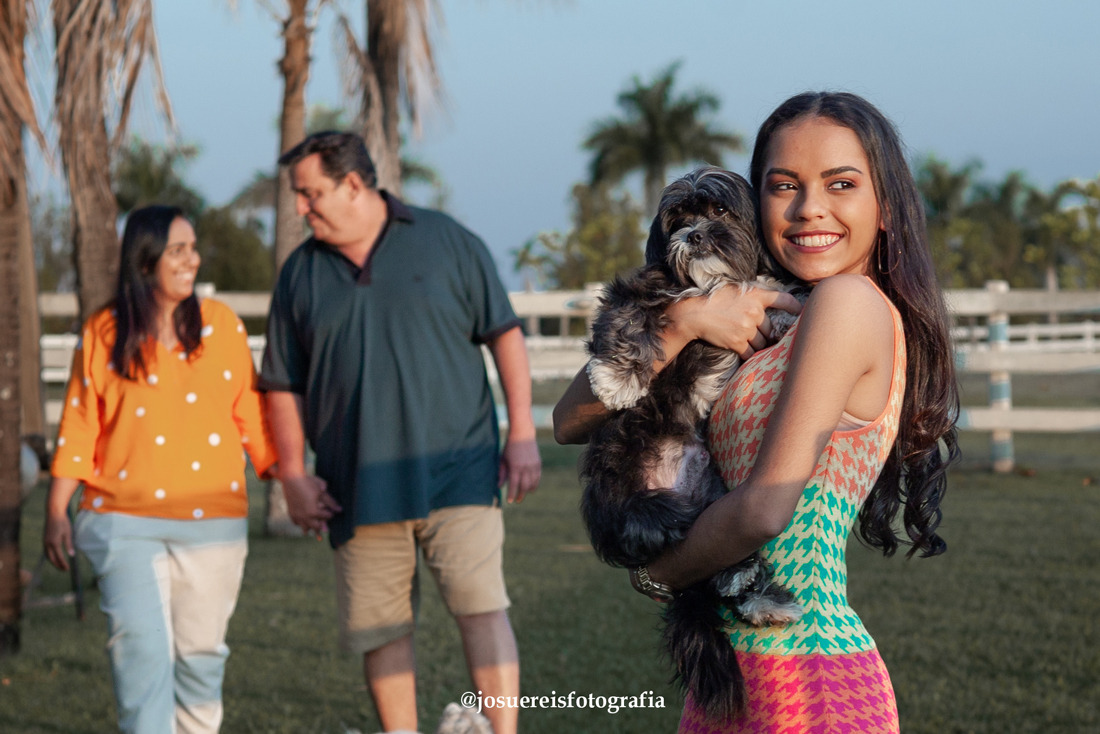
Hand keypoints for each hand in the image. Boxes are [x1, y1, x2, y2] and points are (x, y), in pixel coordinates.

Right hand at [44, 510, 74, 571]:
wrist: (53, 513)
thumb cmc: (63, 522)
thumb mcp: (68, 533)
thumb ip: (69, 545)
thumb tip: (72, 555)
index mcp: (54, 543)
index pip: (59, 557)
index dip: (63, 564)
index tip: (67, 569)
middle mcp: (48, 544)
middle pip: (51, 558)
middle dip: (57, 565)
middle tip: (64, 569)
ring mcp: (45, 541)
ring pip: (47, 555)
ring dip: (53, 561)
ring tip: (60, 565)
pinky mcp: (44, 539)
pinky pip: (46, 551)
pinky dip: (50, 556)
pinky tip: (55, 557)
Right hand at [281, 473, 339, 537]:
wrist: (291, 479)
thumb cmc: (309, 483)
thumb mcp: (322, 492)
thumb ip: (331, 502)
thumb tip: (340, 510)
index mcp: (314, 512)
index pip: (326, 517)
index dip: (330, 515)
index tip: (333, 514)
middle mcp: (305, 516)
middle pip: (316, 526)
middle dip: (322, 527)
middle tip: (326, 530)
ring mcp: (297, 515)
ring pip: (305, 527)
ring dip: (311, 530)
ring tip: (316, 536)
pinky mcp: (291, 512)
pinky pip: (296, 522)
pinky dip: (301, 524)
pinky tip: (303, 524)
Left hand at [498, 437, 540, 503]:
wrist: (522, 433)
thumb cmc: (509, 447)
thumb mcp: (503, 459)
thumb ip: (501, 473)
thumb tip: (499, 486)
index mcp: (515, 466)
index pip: (514, 485)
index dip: (512, 495)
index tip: (510, 501)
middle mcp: (526, 467)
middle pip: (524, 487)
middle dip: (520, 495)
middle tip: (517, 500)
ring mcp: (533, 465)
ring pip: (533, 483)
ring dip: (528, 491)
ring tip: (523, 494)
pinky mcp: (538, 463)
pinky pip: (538, 477)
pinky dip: (535, 484)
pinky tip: (531, 488)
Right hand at [668, 286, 802, 359]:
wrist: (693, 313)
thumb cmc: (711, 299)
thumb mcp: (734, 289)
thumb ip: (751, 296)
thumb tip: (762, 306)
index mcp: (755, 295)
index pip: (783, 300)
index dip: (796, 307)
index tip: (802, 313)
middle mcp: (754, 312)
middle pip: (770, 328)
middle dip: (767, 334)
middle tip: (765, 338)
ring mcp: (747, 328)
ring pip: (762, 342)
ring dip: (758, 345)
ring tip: (748, 344)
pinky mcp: (737, 342)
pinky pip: (751, 353)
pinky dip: (750, 355)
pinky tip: (745, 354)